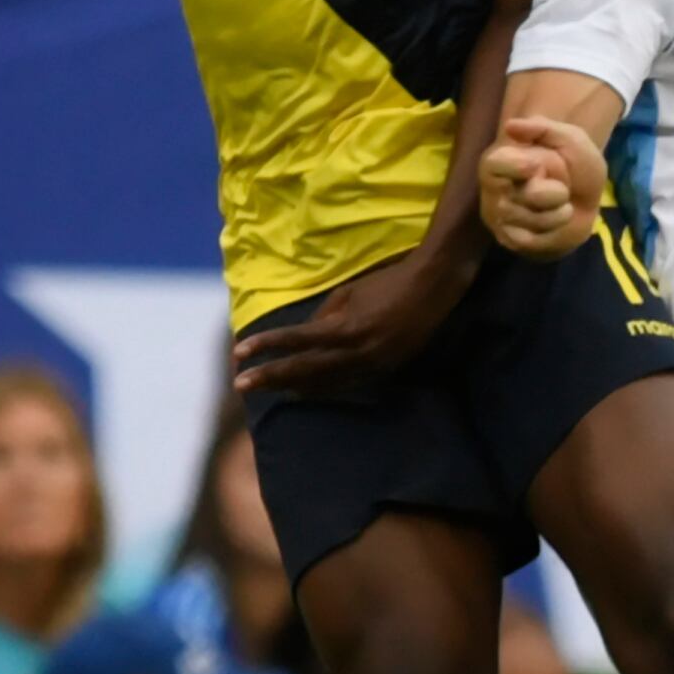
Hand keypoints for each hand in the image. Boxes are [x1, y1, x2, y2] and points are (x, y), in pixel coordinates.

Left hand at [232, 249, 465, 395]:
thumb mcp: (350, 291)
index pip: (297, 341)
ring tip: (267, 390)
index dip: (267, 347)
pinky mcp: (386, 370)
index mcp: (345, 328)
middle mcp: (356, 352)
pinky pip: (348, 385)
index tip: (239, 353)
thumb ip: (325, 316)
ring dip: (294, 388)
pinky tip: (306, 393)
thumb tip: (305, 336)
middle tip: (241, 385)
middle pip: (305, 371)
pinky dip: (324, 389)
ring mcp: (372, 365)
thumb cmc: (389, 281)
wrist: (434, 286)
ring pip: (325, 384)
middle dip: (271, 377)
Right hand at [479, 115, 601, 257]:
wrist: (584, 202)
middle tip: (560, 188)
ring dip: (560, 212)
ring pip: (535, 219)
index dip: (515, 166)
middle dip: (556, 192)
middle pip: (528, 195)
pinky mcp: (509, 240)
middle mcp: (492, 190)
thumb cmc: (574, 167)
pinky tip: (553, 223)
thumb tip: (509, 126)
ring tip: (560, 205)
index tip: (534, 166)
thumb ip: (542, 128)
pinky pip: (532, 241)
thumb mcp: (569, 139)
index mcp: (498, 161)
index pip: (495, 165)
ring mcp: (499, 218)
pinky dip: (554, 231)